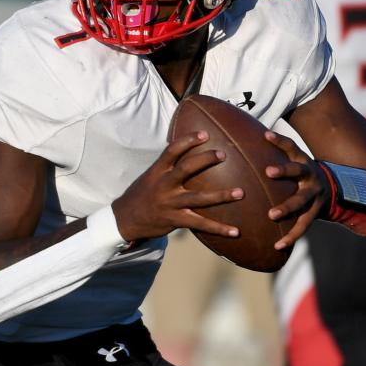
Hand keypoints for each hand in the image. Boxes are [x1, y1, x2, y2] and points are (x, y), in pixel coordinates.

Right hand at [112, 131, 243, 240]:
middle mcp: (164, 185)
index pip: (172, 150)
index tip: (205, 134)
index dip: (188, 141)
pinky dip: (219, 228)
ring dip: (221, 195)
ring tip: (240, 192)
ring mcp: (169, 203)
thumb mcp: (150, 176)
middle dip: (205, 160)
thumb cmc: (141, 195)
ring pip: (198, 198)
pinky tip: (236, 231)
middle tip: (223, 154)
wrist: (124, 219)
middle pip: (186, 168)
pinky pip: (200, 224)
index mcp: (157, 171)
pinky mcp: (174, 220)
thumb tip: (187, 152)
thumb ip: (167, 166)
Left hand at [262, 129, 330, 249]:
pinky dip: (291, 236)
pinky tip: (277, 245)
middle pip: (298, 171)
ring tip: (272, 215)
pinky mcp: (315, 213)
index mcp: (303, 160)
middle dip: (284, 170)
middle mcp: (310, 176)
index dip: (280, 140)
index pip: (292, 147)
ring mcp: (314, 195)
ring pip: (301, 201)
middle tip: (268, 171)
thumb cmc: (301, 174)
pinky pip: (302, 226)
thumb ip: (275, 155)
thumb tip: (244, 141)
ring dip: (287, 207)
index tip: (266, 135)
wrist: (333, 189)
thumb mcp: (295, 161)